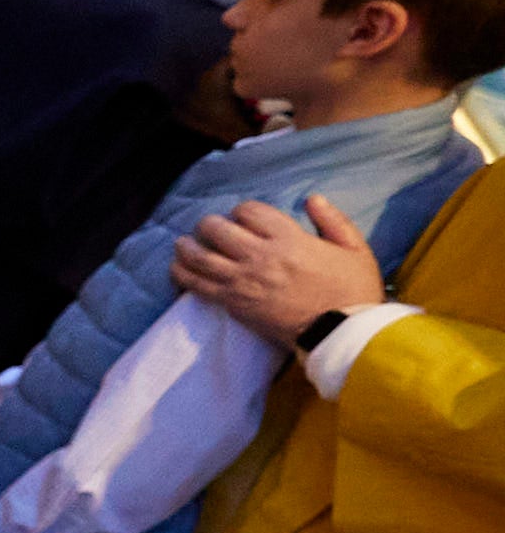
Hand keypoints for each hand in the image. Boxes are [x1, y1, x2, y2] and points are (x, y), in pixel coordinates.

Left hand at [174, 194, 383, 347]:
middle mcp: (261, 256)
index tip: (244, 218)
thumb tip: (313, 198)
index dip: (242, 211)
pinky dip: (181, 274)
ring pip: (199, 255)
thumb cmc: (353, 291)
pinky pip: (196, 285)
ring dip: (186, 246)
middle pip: (216, 228)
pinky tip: (177, 269)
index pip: (249, 211)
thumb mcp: (355, 249)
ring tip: (183, 244)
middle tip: (210, 230)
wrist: (342, 334)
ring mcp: (243, 280)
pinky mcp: (233, 303)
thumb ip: (334, 220)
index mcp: (290, 238)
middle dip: (210, 225)